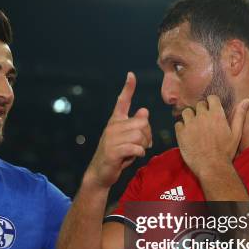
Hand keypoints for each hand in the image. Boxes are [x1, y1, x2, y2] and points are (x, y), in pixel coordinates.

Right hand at [85, 72, 151, 188]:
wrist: (101, 173)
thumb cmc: (117, 155)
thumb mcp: (127, 139)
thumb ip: (135, 126)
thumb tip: (144, 110)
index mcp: (115, 121)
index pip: (122, 101)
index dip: (128, 88)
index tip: (131, 75)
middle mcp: (112, 127)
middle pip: (142, 122)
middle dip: (147, 135)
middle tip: (143, 145)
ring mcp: (111, 138)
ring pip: (140, 135)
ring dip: (144, 145)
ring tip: (136, 151)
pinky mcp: (113, 151)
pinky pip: (136, 147)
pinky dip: (139, 153)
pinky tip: (134, 156)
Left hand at [175, 95, 248, 177]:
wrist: (212, 167)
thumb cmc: (225, 152)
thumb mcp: (236, 134)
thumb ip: (240, 116)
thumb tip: (246, 100)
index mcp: (217, 115)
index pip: (211, 98)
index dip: (211, 103)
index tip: (211, 109)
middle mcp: (202, 116)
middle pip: (199, 105)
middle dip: (201, 111)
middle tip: (204, 122)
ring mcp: (190, 124)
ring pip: (186, 112)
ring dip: (190, 117)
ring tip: (194, 126)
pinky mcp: (181, 133)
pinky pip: (178, 124)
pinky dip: (181, 128)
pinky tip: (187, 135)